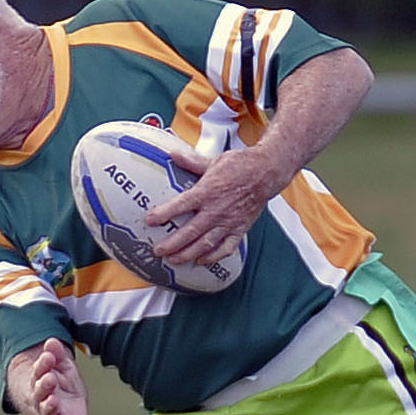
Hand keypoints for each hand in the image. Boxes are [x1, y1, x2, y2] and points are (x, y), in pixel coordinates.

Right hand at [8, 337, 87, 414]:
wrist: (56, 403)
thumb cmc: (57, 381)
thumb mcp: (60, 364)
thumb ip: (57, 354)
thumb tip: (52, 341)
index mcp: (39, 379)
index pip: (39, 371)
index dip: (43, 365)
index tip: (48, 357)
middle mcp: (40, 398)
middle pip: (40, 391)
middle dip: (44, 385)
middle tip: (50, 378)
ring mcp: (49, 412)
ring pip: (46, 409)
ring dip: (49, 405)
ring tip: (53, 400)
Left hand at [145, 142, 281, 265]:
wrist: (266, 172)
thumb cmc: (241, 166)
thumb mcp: (213, 161)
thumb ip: (192, 162)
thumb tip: (174, 153)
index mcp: (207, 192)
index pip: (180, 205)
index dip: (163, 214)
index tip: (149, 220)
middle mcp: (216, 210)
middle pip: (189, 232)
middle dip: (171, 244)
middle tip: (157, 251)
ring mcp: (228, 222)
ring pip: (204, 244)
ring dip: (187, 254)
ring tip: (174, 260)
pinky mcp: (239, 229)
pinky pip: (225, 248)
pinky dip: (213, 257)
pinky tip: (201, 260)